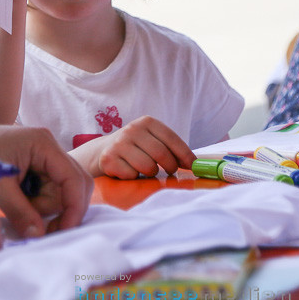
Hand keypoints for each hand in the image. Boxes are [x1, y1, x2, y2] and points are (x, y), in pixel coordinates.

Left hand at [0, 123, 92, 234]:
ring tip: (12, 211)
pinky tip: (12, 207)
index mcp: (43, 144)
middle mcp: (47, 148)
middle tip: (34, 229)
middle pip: (72, 187)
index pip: (74, 179)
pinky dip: (32, 206)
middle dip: (56, 210)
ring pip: (58, 193)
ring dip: (40, 210)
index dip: (73, 208)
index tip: (61, 232)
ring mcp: (40, 158)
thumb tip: (39, 236)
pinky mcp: (32, 168)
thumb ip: (20, 212)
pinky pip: (44, 193)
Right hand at [70, 116, 194, 178]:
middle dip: (170, 167)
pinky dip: (133, 177)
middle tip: (169, 172)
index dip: (185, 155)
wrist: (101, 152)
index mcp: (147, 122)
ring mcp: (119, 143)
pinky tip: (128, 171)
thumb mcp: (151, 141)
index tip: (194, 167)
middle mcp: (132, 129)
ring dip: (150, 173)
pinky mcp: (109, 159)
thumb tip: (197, 164)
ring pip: (148, 167)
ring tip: (144, 169)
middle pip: (162, 154)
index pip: (172, 139)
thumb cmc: (134, 149)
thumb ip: (170, 148)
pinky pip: (132, 175)